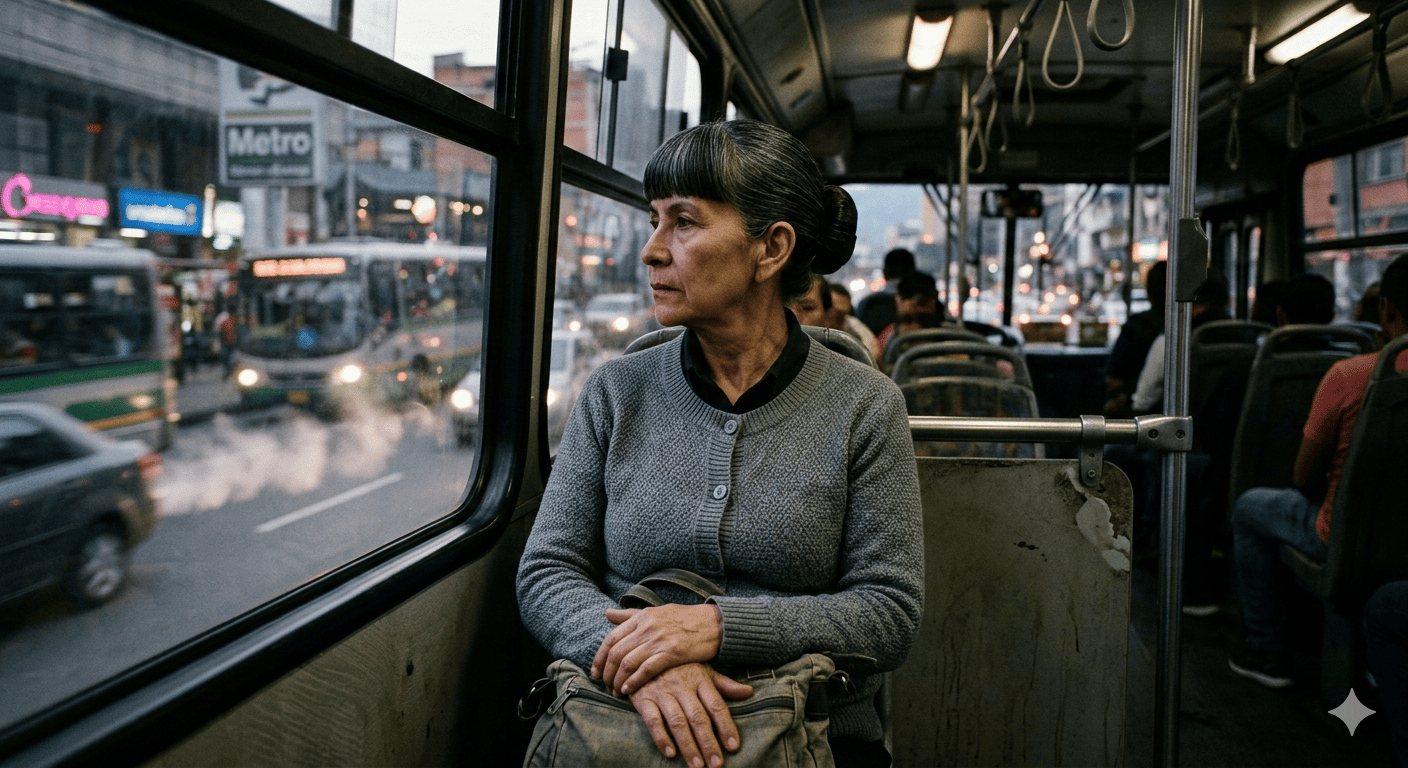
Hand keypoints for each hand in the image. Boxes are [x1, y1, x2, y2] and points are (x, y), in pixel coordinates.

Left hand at [592, 604, 721, 695]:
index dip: (600, 657)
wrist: (713, 623)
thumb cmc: (684, 619)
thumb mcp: (655, 612)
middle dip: (607, 673)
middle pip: (617, 653)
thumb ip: (630, 615)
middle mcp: (647, 627)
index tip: (596, 672)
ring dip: (618, 680)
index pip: (611, 638)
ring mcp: (659, 639)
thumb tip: (607, 613)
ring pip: (628, 662)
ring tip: (616, 692)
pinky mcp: (672, 652)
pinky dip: (634, 681)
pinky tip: (629, 690)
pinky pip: (646, 669)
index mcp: (641, 617)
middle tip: (605, 686)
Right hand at [628, 662, 753, 767]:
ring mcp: (662, 692)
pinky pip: (652, 720)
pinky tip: (670, 753)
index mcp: (699, 678)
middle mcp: (682, 685)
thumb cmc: (678, 666)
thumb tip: (749, 692)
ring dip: (688, 745)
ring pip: (677, 721)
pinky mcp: (643, 699)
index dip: (725, 726)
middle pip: (698, 717)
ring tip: (698, 765)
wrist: (642, 654)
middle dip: (708, 742)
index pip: (716, 705)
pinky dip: (661, 738)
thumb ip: (724, 684)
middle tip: (716, 764)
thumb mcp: (702, 670)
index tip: (733, 746)